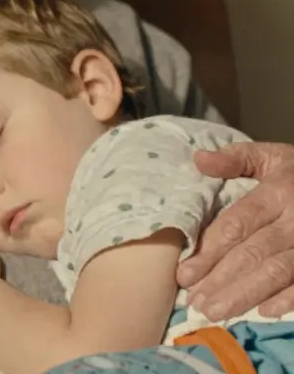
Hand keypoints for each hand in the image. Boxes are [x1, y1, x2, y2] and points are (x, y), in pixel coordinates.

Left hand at [179, 141, 293, 318]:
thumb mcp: (270, 157)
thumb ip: (235, 159)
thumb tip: (198, 160)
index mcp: (277, 193)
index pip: (238, 224)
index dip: (210, 251)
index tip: (184, 273)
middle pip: (254, 253)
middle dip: (221, 280)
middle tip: (195, 302)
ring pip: (277, 272)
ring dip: (245, 295)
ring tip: (216, 312)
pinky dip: (288, 299)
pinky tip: (264, 312)